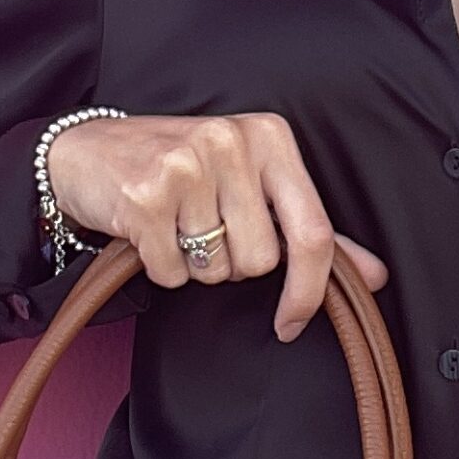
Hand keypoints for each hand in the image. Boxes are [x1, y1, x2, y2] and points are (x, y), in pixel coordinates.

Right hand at [46, 111, 388, 340]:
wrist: (83, 151)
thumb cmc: (176, 168)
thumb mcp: (249, 181)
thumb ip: (308, 229)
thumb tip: (374, 275)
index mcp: (270, 136)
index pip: (313, 231)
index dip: (309, 289)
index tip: (292, 322)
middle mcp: (233, 142)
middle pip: (261, 260)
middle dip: (231, 263)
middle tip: (202, 229)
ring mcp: (187, 166)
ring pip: (217, 270)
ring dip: (194, 266)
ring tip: (174, 225)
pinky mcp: (146, 195)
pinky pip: (173, 273)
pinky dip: (160, 268)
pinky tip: (146, 232)